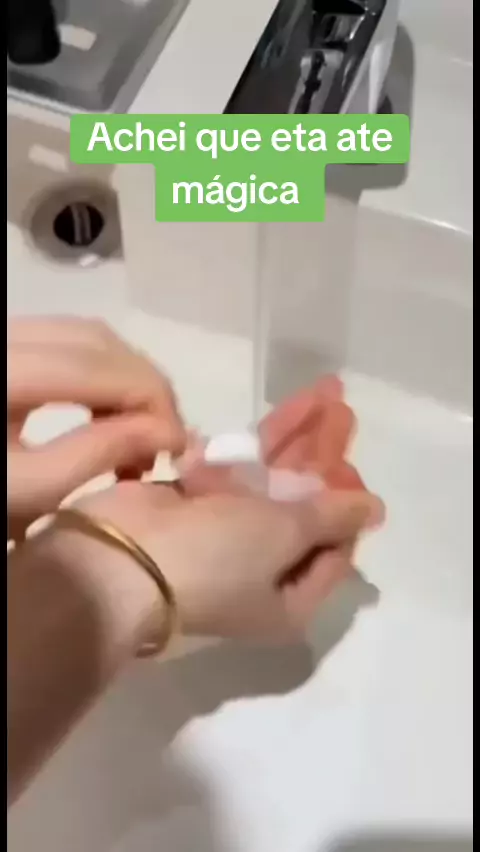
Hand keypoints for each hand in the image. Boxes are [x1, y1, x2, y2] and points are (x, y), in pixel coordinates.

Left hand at [7, 317, 184, 538]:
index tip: (178, 447)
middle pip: (96, 339)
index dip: (151, 398)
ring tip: (137, 433)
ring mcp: (3, 337)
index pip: (98, 364)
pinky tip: (106, 413)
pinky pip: (65, 343)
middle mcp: (3, 337)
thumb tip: (166, 432)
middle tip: (162, 443)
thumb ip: (98, 454)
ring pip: (85, 336)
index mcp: (3, 372)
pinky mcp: (5, 347)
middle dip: (144, 386)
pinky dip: (100, 374)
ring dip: (125, 378)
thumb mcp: (28, 490)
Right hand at [76, 378, 382, 640]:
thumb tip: (376, 511)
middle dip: (323, 457)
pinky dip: (258, 441)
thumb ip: (329, 515)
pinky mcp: (193, 503)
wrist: (118, 559)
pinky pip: (237, 468)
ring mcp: (224, 536)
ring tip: (328, 391)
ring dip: (297, 438)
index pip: (333, 549)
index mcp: (288, 599)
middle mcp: (259, 571)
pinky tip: (287, 408)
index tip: (349, 466)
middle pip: (303, 508)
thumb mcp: (284, 537)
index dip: (346, 504)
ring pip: (270, 481)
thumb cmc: (215, 558)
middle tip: (342, 408)